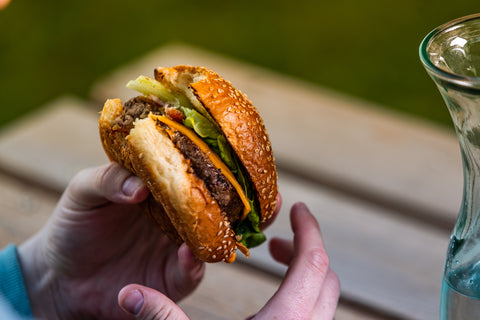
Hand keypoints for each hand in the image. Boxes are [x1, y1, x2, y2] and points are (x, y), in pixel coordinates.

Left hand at [18, 162, 204, 318]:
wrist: (62, 276)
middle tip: (215, 193)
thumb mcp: (83, 192)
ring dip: (209, 232)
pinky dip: (194, 264)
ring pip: (204, 238)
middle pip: (200, 206)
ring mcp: (174, 246)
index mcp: (155, 190)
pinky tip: (187, 254)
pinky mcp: (172, 277)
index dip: (192, 168)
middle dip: (210, 200)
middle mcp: (171, 216)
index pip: (181, 175)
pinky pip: (191, 272)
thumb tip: (141, 187)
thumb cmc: (74, 225)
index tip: (200, 161)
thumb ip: (108, 179)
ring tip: (205, 224)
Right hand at [117, 202, 339, 319]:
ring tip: (273, 259)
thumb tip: (127, 293)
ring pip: (324, 298)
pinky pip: (315, 316)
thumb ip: (161, 318)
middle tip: (273, 238)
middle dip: (305, 248)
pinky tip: (273, 298)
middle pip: (326, 277)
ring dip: (304, 272)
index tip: (299, 208)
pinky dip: (302, 294)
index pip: (315, 263)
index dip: (309, 230)